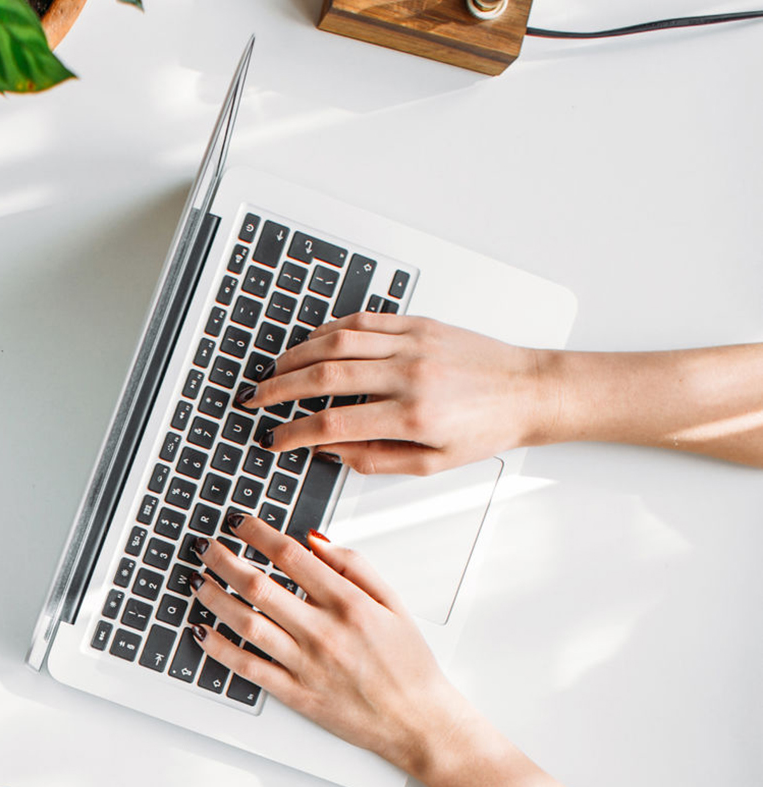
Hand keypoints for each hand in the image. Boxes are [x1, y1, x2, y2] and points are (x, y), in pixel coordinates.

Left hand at [186, 513, 476, 775]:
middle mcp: (323, 631)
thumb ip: (355, 566)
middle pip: (259, 585)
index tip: (240, 523)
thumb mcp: (393, 604)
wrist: (418, 721)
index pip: (291, 556)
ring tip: (198, 580)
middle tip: (205, 546)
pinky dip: (220, 648)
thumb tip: (315, 540)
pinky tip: (202, 631)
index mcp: (348, 604)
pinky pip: (248, 667)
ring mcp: (306, 664)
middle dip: (224, 560)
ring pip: (247, 623)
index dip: (258, 534)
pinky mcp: (296, 693)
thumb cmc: (408, 664)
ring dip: (215, 598)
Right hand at [249, 313, 556, 475]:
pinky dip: (328, 331)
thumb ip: (374, 459)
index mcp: (413, 417)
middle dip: (279, 390)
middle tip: (255, 399)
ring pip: (336, 343)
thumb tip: (329, 451)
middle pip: (324, 378)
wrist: (530, 391)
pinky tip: (310, 344)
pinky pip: (362, 322)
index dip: (294, 433)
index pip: (333, 424)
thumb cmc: (486, 430)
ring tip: (274, 371)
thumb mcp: (432, 465)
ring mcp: (413, 344)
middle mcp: (410, 375)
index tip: (275, 439)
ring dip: (296, 357)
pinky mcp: (419, 324)